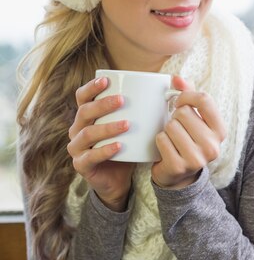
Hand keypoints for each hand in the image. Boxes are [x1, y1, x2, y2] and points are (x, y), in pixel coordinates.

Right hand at [67, 77, 134, 211]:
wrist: (118, 179)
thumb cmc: (126, 146)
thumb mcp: (131, 125)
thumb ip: (143, 107)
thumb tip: (171, 85)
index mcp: (86, 116)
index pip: (82, 96)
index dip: (91, 87)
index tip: (107, 81)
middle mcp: (77, 129)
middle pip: (84, 112)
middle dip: (102, 104)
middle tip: (122, 100)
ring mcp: (77, 148)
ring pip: (88, 133)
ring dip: (107, 127)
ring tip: (127, 124)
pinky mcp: (81, 165)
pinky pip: (91, 156)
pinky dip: (105, 150)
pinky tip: (119, 146)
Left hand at [151, 76, 226, 188]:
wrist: (179, 174)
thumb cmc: (187, 138)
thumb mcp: (194, 117)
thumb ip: (187, 93)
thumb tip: (176, 78)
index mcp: (220, 130)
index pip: (205, 99)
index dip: (186, 96)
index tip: (179, 102)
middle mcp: (213, 146)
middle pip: (184, 112)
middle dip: (175, 117)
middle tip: (178, 128)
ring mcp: (197, 159)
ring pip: (171, 126)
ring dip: (166, 130)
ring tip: (173, 139)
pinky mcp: (179, 166)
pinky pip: (161, 139)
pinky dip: (159, 141)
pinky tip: (166, 149)